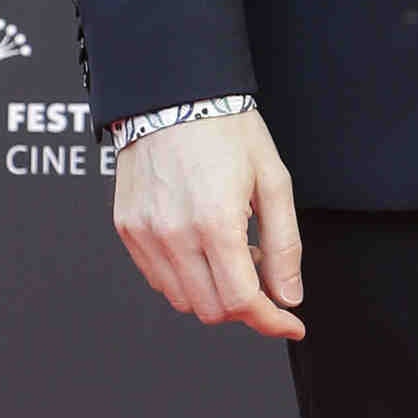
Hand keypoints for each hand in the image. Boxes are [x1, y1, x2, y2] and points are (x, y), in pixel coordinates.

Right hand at [113, 109, 304, 338]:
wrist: (173, 94)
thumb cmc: (227, 129)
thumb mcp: (273, 181)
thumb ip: (284, 245)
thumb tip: (289, 297)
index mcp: (216, 223)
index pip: (243, 301)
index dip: (272, 321)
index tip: (290, 323)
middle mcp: (174, 235)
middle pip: (212, 310)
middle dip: (245, 304)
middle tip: (261, 270)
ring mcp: (145, 234)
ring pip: (182, 300)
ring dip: (214, 292)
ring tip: (231, 251)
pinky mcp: (127, 228)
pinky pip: (157, 278)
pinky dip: (184, 278)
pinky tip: (201, 246)